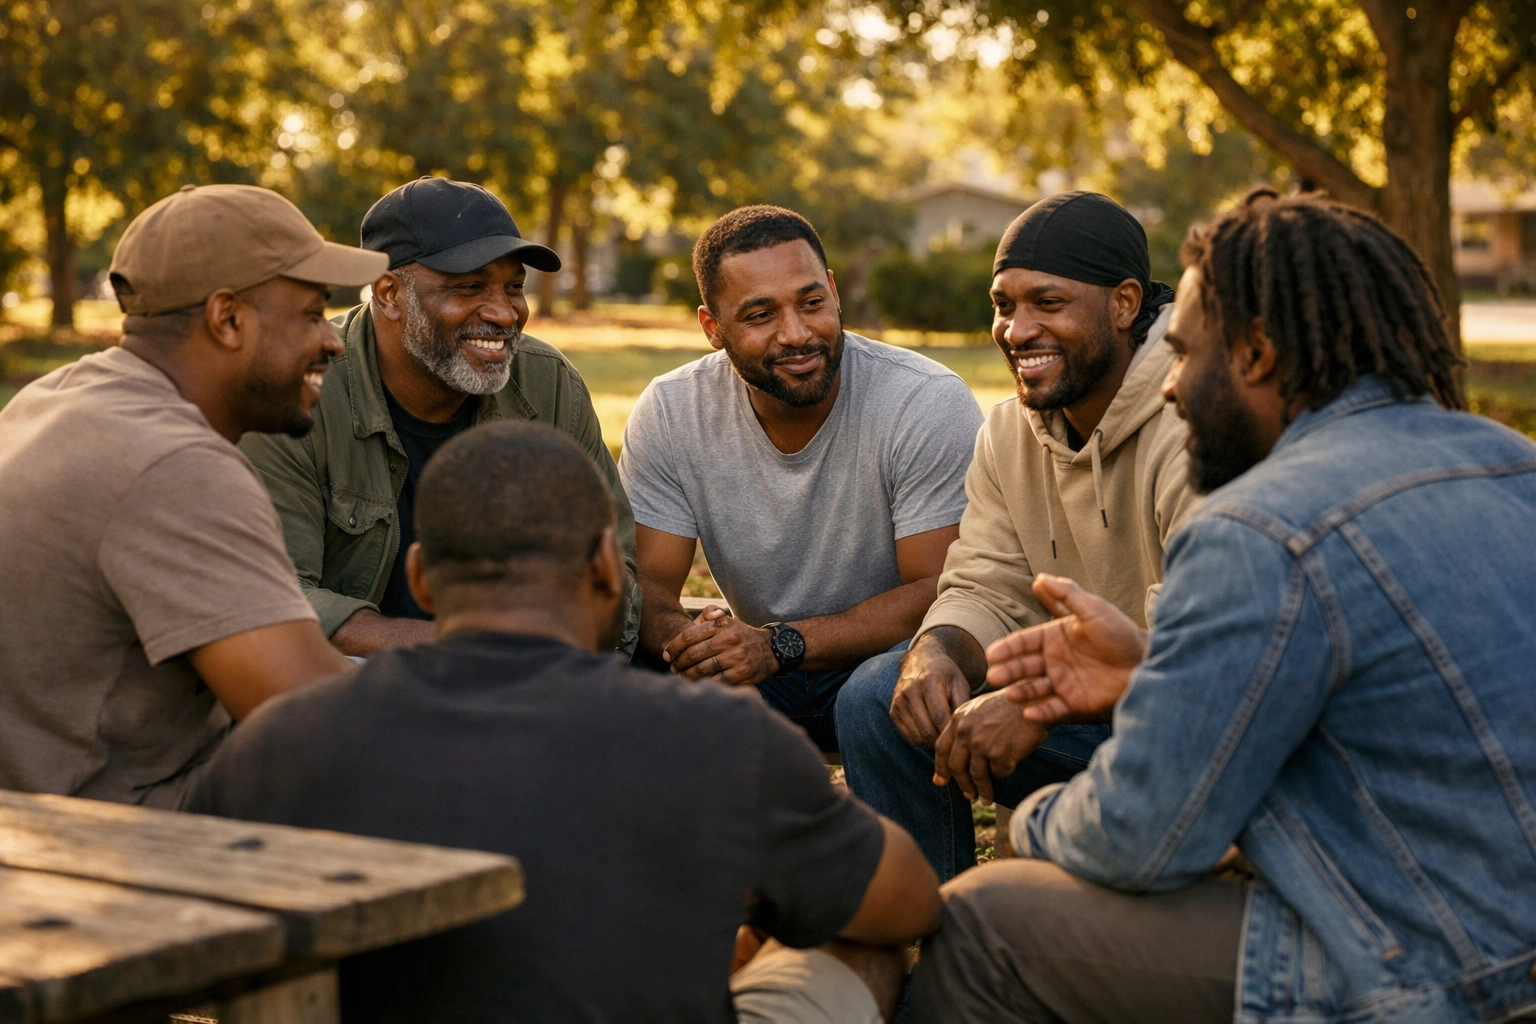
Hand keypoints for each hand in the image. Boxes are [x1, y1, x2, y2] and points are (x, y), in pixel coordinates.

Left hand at [663, 605, 778, 685]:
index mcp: (721, 625)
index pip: (689, 635)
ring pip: (701, 670)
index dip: (673, 646)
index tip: (666, 654)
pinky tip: (696, 683)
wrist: (768, 649)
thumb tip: (696, 620)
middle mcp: (728, 639)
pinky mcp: (741, 673)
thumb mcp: (726, 620)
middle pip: (693, 654)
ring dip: (687, 675)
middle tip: (672, 667)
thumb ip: (709, 614)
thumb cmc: (739, 635)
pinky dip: (702, 684)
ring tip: (681, 676)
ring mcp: (735, 657)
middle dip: (678, 663)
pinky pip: (715, 681)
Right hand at [889, 641, 971, 750]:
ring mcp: (899, 702)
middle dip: (942, 741)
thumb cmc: (945, 674)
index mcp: (929, 682)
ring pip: (916, 737)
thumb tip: (961, 731)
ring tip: (943, 739)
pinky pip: (907, 735)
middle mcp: (910, 691)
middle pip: (927, 731)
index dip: (951, 732)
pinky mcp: (893, 710)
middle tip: (953, 741)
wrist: (921, 661)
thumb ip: (962, 706)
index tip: (960, 737)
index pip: (940, 718)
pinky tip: (931, 733)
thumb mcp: (960, 684)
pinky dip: (921, 740)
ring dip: (931, 743)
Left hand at [932, 691, 1049, 802]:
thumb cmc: (1010, 703)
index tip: (940, 781)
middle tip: (968, 795)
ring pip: (977, 775)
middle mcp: (966, 732)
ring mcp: (982, 744)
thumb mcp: (979, 707)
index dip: (940, 767)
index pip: (941, 748)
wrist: (1034, 699)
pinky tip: (1008, 771)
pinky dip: (1003, 774)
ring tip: (985, 799)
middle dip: (962, 784)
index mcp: (958, 719)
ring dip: (982, 791)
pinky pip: (999, 773)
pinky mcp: (1000, 755)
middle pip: (956, 766)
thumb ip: (965, 726)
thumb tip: (958, 752)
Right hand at [987, 574, 1146, 724]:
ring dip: (1021, 691)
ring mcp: (1063, 681)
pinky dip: (1041, 712)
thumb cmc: (1121, 634)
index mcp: (1055, 637)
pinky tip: (1030, 713)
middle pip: (1024, 666)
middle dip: (1008, 671)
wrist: (1147, 662)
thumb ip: (1067, 595)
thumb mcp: (1094, 609)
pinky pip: (1053, 709)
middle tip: (994, 676)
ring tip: (1010, 694)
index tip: (993, 654)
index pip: (1024, 642)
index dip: (1008, 648)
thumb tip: (1040, 578)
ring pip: (1034, 688)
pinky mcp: (1074, 702)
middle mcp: (1054, 659)